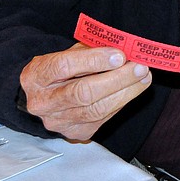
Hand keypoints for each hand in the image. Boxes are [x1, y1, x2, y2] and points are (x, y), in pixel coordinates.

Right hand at [19, 43, 151, 140]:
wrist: (45, 96)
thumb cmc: (61, 69)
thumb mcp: (68, 53)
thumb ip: (91, 49)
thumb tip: (123, 48)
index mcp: (36, 76)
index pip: (64, 67)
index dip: (94, 60)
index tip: (120, 55)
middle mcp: (42, 102)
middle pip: (82, 93)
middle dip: (116, 79)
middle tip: (139, 67)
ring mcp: (57, 121)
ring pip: (96, 110)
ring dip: (126, 92)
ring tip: (143, 77)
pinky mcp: (74, 132)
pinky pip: (103, 118)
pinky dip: (121, 102)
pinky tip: (133, 89)